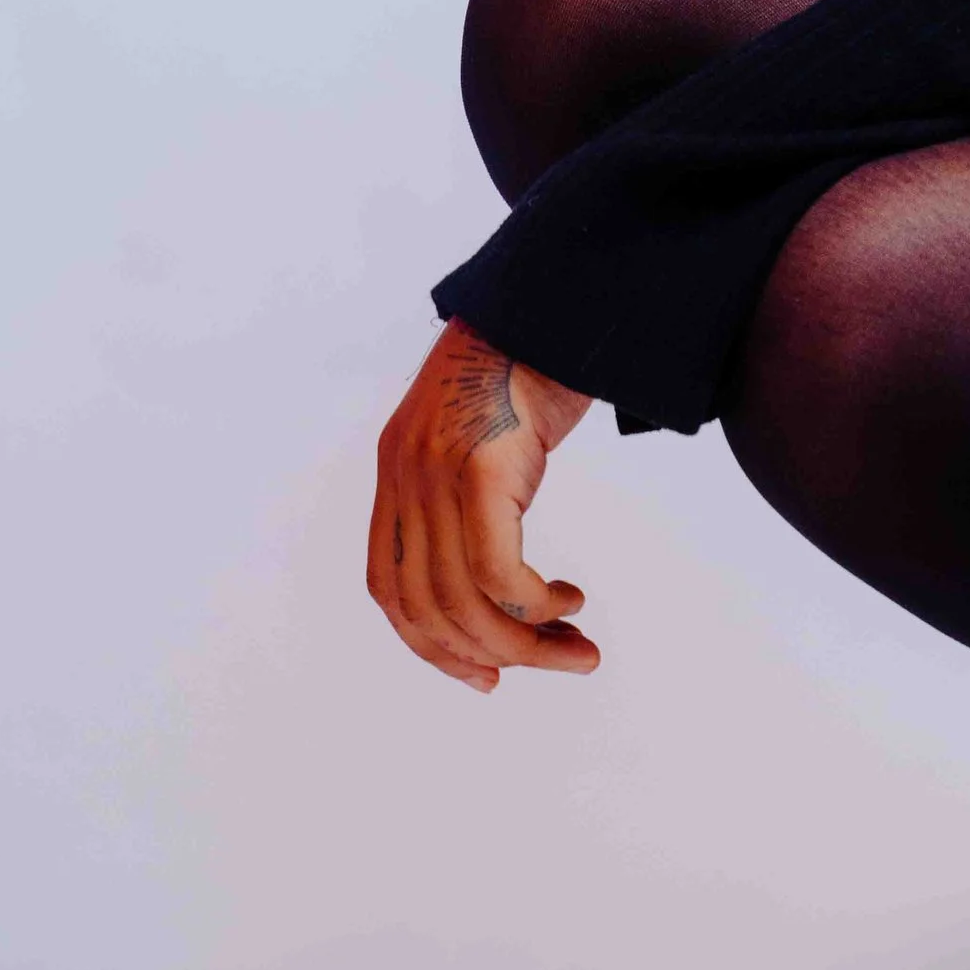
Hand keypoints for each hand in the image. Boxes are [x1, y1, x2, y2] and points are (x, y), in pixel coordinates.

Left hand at [368, 320, 597, 691]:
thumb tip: (497, 560)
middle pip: (429, 607)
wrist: (550, 295)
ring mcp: (437, 472)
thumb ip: (471, 485)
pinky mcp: (481, 467)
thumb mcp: (482, 430)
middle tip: (558, 663)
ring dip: (525, 642)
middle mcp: (405, 477)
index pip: (392, 590)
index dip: (433, 646)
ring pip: (465, 600)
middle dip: (492, 655)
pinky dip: (532, 605)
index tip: (486, 674)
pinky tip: (568, 601)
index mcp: (398, 471)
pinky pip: (497, 570)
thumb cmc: (531, 358)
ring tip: (577, 648)